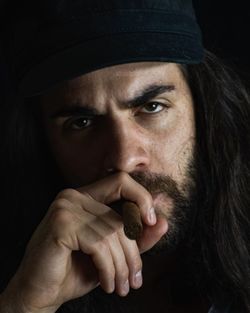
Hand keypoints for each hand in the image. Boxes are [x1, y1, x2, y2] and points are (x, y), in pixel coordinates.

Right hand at [2, 172, 167, 312]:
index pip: (120, 181)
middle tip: (134, 279)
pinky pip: (100, 245)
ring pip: (113, 233)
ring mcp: (65, 208)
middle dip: (133, 252)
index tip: (151, 221)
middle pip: (120, 218)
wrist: (39, 292)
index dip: (141, 196)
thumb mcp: (112, 253)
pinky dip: (109, 269)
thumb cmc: (75, 269)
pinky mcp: (61, 225)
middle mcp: (73, 196)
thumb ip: (137, 236)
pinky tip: (107, 284)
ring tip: (121, 286)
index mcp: (84, 196)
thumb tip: (164, 222)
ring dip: (122, 266)